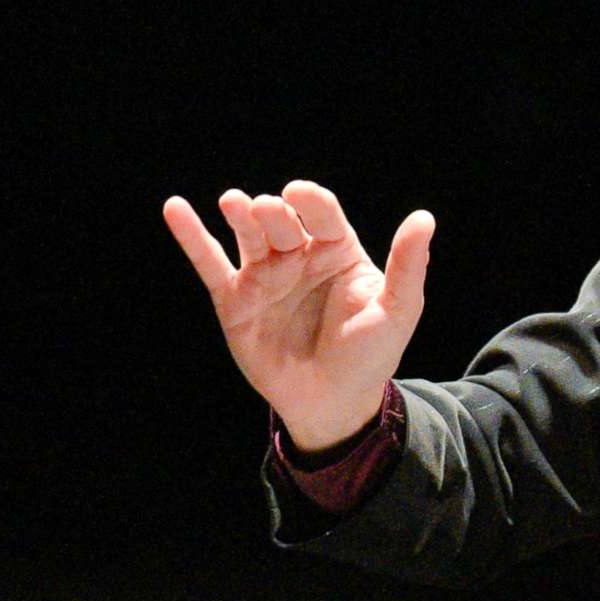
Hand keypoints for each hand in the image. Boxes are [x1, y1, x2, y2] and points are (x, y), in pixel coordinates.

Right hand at [162, 182, 434, 453]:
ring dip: (239, 215)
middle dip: (273, 213)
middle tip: (266, 209)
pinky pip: (210, 263)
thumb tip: (424, 218)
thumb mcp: (397, 311)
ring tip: (233, 202)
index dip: (311, 202)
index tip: (301, 196)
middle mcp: (299, 256)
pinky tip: (175, 208)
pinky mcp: (235, 300)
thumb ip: (407, 266)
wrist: (333, 404)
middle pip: (282, 223)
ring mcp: (265, 276)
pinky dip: (191, 236)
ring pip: (247, 235)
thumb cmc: (370, 355)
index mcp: (338, 250)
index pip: (324, 216)